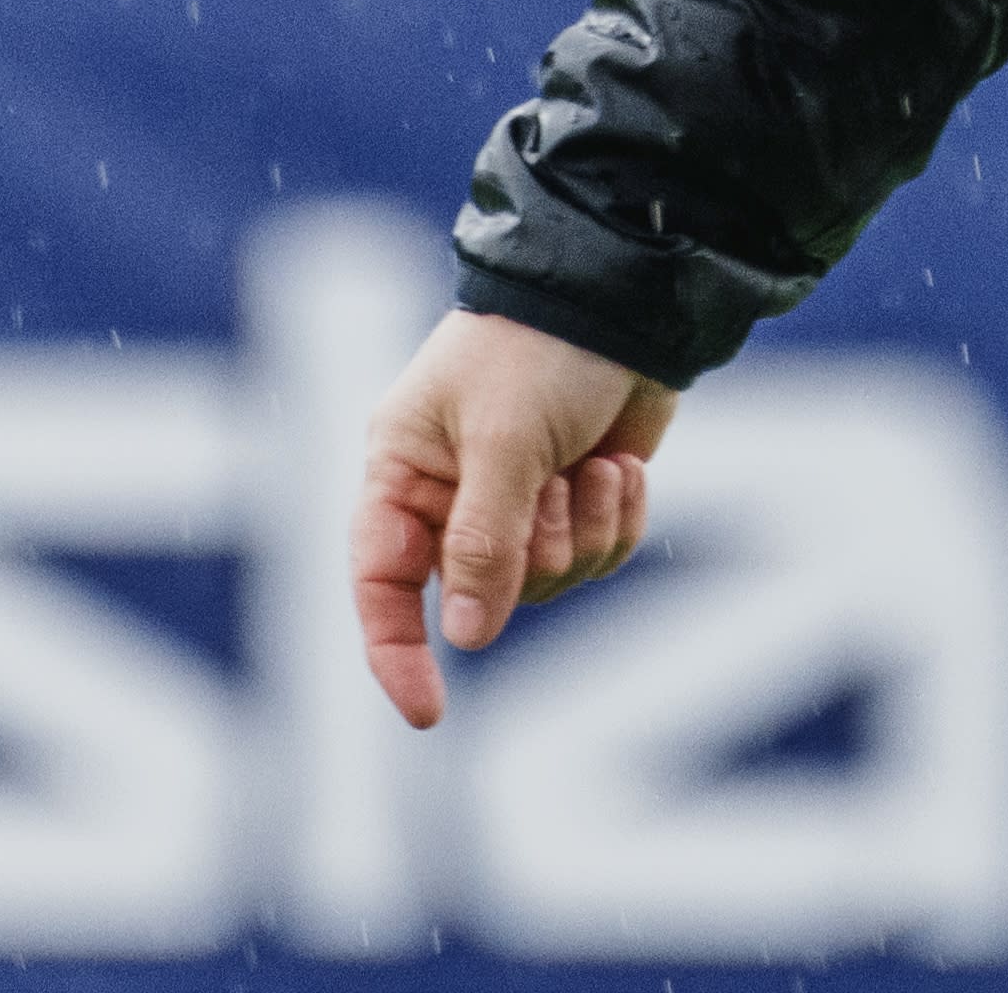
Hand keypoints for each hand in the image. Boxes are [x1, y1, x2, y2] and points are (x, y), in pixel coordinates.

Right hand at [348, 308, 676, 726]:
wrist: (625, 295)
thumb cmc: (539, 348)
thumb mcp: (504, 440)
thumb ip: (484, 541)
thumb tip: (468, 637)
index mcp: (404, 471)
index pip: (382, 583)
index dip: (396, 651)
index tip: (428, 712)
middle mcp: (453, 495)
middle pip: (484, 595)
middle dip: (533, 553)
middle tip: (556, 487)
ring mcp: (519, 500)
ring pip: (549, 581)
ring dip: (582, 531)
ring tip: (592, 466)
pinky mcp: (577, 497)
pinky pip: (598, 556)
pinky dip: (617, 519)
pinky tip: (623, 467)